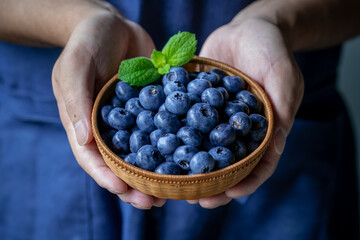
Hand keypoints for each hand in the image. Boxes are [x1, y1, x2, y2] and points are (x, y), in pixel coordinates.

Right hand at [52, 9, 164, 208]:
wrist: (113, 23)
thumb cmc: (86, 41)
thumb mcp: (75, 65)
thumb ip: (77, 100)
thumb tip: (83, 140)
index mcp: (85, 123)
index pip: (92, 158)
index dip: (106, 176)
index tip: (122, 190)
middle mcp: (110, 127)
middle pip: (120, 163)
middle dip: (135, 185)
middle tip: (152, 201)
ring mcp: (133, 119)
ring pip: (144, 153)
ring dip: (156, 173)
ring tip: (171, 191)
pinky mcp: (153, 108)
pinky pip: (163, 129)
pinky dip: (173, 145)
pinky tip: (188, 155)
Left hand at [191, 17, 303, 207]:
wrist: (247, 28)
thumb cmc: (272, 50)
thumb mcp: (283, 77)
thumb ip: (281, 109)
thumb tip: (275, 148)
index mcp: (260, 130)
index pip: (256, 164)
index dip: (244, 182)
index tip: (228, 194)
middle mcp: (235, 128)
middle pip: (225, 163)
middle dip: (212, 183)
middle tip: (195, 198)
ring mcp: (214, 117)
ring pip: (201, 147)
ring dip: (189, 165)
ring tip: (174, 182)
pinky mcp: (196, 103)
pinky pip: (184, 120)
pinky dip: (174, 133)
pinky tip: (158, 144)